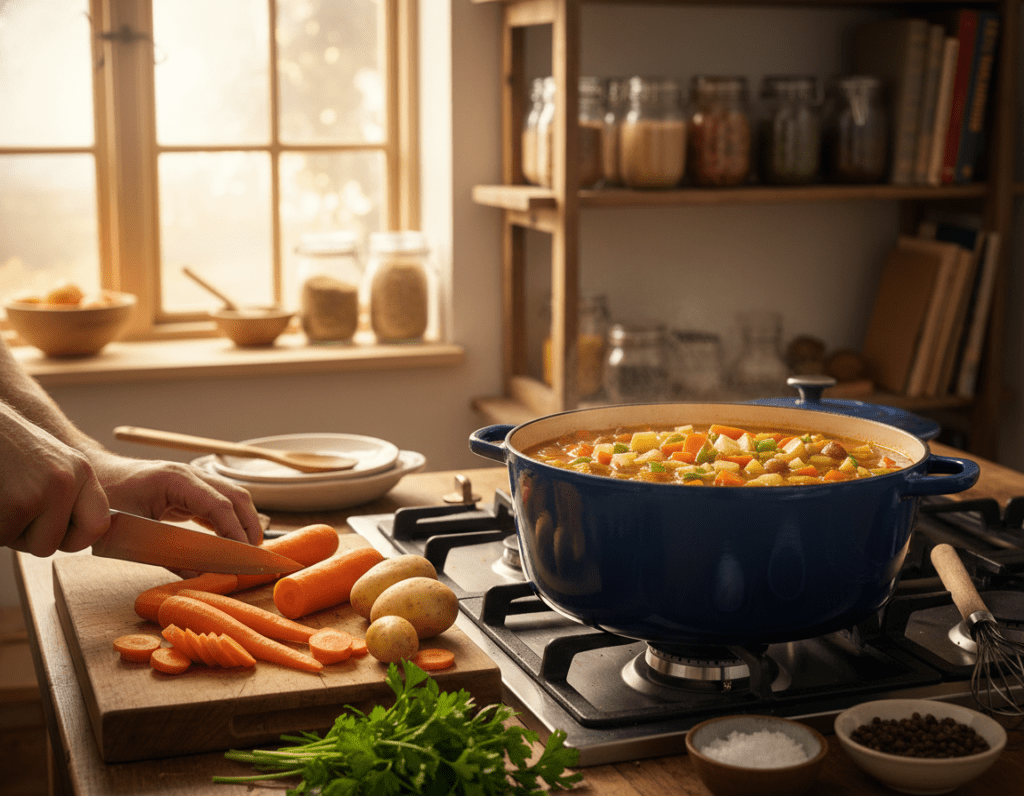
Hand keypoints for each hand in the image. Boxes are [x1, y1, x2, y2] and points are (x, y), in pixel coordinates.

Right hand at [0, 409, 110, 555]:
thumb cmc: (4, 449)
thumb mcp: (49, 464)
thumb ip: (68, 495)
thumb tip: (83, 536)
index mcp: (82, 472)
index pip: (98, 526)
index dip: (73, 538)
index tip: (53, 531)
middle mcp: (69, 481)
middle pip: (59, 544)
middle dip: (31, 537)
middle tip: (12, 504)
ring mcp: (44, 492)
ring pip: (33, 547)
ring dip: (10, 531)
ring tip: (3, 496)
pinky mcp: (17, 505)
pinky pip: (5, 539)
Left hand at [85, 449, 263, 546]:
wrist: (93, 477)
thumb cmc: (106, 502)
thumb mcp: (133, 533)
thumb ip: (167, 556)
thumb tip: (198, 577)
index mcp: (176, 479)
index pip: (219, 504)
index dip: (235, 530)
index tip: (243, 555)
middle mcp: (190, 475)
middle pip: (236, 496)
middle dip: (249, 526)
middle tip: (252, 556)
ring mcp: (192, 480)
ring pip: (233, 497)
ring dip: (244, 522)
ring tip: (247, 551)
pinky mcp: (190, 489)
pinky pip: (220, 502)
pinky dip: (231, 520)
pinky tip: (232, 539)